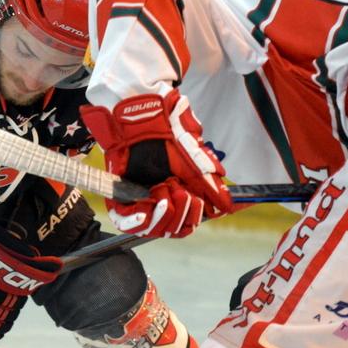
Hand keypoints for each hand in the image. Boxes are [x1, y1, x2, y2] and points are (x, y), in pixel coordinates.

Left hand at [80, 89, 232, 231]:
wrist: (145, 119)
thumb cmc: (170, 134)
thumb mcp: (195, 161)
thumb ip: (210, 186)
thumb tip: (226, 207)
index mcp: (179, 192)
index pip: (187, 222)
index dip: (194, 217)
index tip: (200, 205)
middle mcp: (160, 199)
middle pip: (174, 228)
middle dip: (182, 212)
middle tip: (180, 189)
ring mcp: (141, 198)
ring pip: (154, 228)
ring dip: (164, 212)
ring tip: (164, 188)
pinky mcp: (120, 196)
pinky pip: (126, 222)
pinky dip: (137, 221)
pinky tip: (147, 211)